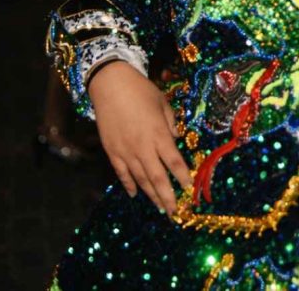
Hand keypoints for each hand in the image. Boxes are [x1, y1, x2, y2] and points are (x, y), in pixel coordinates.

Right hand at [89, 61, 191, 214]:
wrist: (110, 85)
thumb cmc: (141, 91)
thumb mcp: (163, 104)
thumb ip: (171, 124)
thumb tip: (175, 139)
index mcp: (159, 135)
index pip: (175, 163)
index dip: (182, 178)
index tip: (189, 189)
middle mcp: (143, 147)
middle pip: (158, 178)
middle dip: (167, 197)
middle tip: (175, 213)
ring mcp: (125, 151)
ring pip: (140, 179)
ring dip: (151, 195)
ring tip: (160, 208)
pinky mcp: (111, 151)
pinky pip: (121, 173)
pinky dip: (129, 184)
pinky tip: (134, 194)